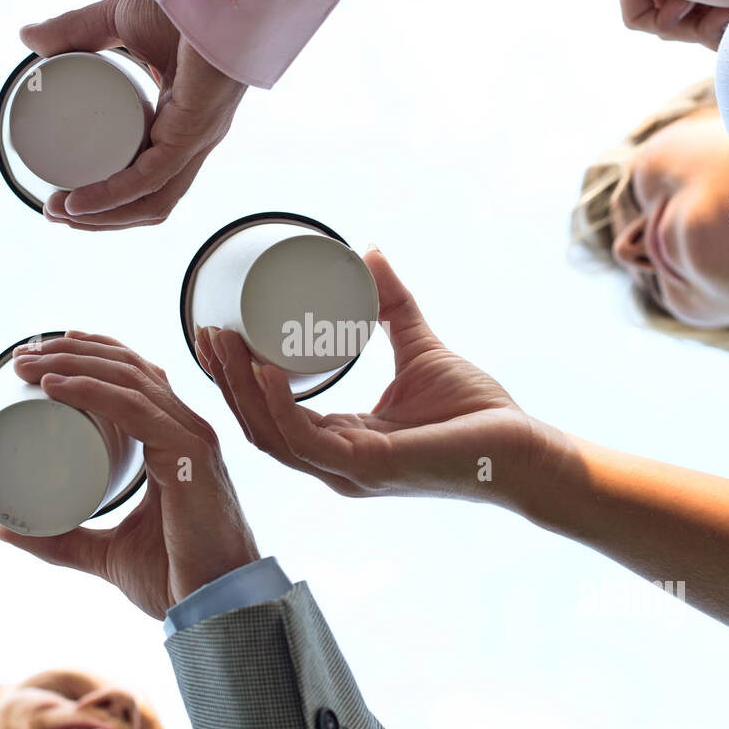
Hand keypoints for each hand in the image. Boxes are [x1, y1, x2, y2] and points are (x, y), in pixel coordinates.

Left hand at [0, 332, 259, 617]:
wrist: (215, 607)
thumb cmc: (175, 578)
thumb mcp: (104, 552)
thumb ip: (62, 540)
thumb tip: (4, 529)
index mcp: (174, 441)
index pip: (136, 378)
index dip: (91, 356)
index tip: (42, 356)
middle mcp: (187, 430)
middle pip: (129, 368)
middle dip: (72, 351)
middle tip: (22, 357)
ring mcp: (191, 439)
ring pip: (129, 379)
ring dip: (73, 363)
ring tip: (28, 365)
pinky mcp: (189, 455)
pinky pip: (137, 410)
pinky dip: (94, 392)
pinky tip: (58, 386)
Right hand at [20, 0, 246, 229]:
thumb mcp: (115, 21)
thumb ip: (73, 32)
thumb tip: (29, 40)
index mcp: (182, 120)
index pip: (151, 179)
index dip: (111, 197)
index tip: (65, 196)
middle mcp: (195, 137)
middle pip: (151, 201)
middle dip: (101, 216)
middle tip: (56, 212)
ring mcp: (199, 136)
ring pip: (153, 200)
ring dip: (104, 215)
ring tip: (61, 213)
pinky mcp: (197, 128)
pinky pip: (153, 176)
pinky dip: (114, 195)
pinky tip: (81, 202)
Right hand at [195, 250, 556, 506]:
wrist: (523, 446)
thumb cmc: (478, 413)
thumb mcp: (420, 348)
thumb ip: (392, 308)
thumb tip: (370, 257)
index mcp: (342, 443)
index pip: (272, 416)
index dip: (238, 378)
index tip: (217, 333)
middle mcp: (337, 464)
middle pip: (259, 425)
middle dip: (225, 379)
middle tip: (205, 331)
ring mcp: (350, 471)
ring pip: (272, 434)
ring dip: (240, 387)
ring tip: (223, 341)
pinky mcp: (372, 467)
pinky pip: (308, 439)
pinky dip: (279, 405)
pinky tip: (264, 369)